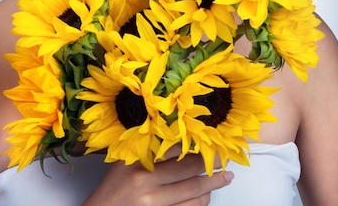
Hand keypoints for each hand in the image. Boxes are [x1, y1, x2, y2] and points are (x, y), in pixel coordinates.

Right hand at [82, 152, 233, 205]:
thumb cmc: (113, 187)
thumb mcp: (126, 161)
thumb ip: (149, 150)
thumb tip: (178, 138)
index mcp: (140, 164)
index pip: (174, 150)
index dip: (195, 145)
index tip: (209, 141)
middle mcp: (148, 184)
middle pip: (188, 171)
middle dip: (211, 164)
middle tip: (224, 159)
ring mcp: (156, 204)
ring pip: (193, 194)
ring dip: (211, 186)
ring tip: (223, 178)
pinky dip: (200, 203)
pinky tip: (206, 196)